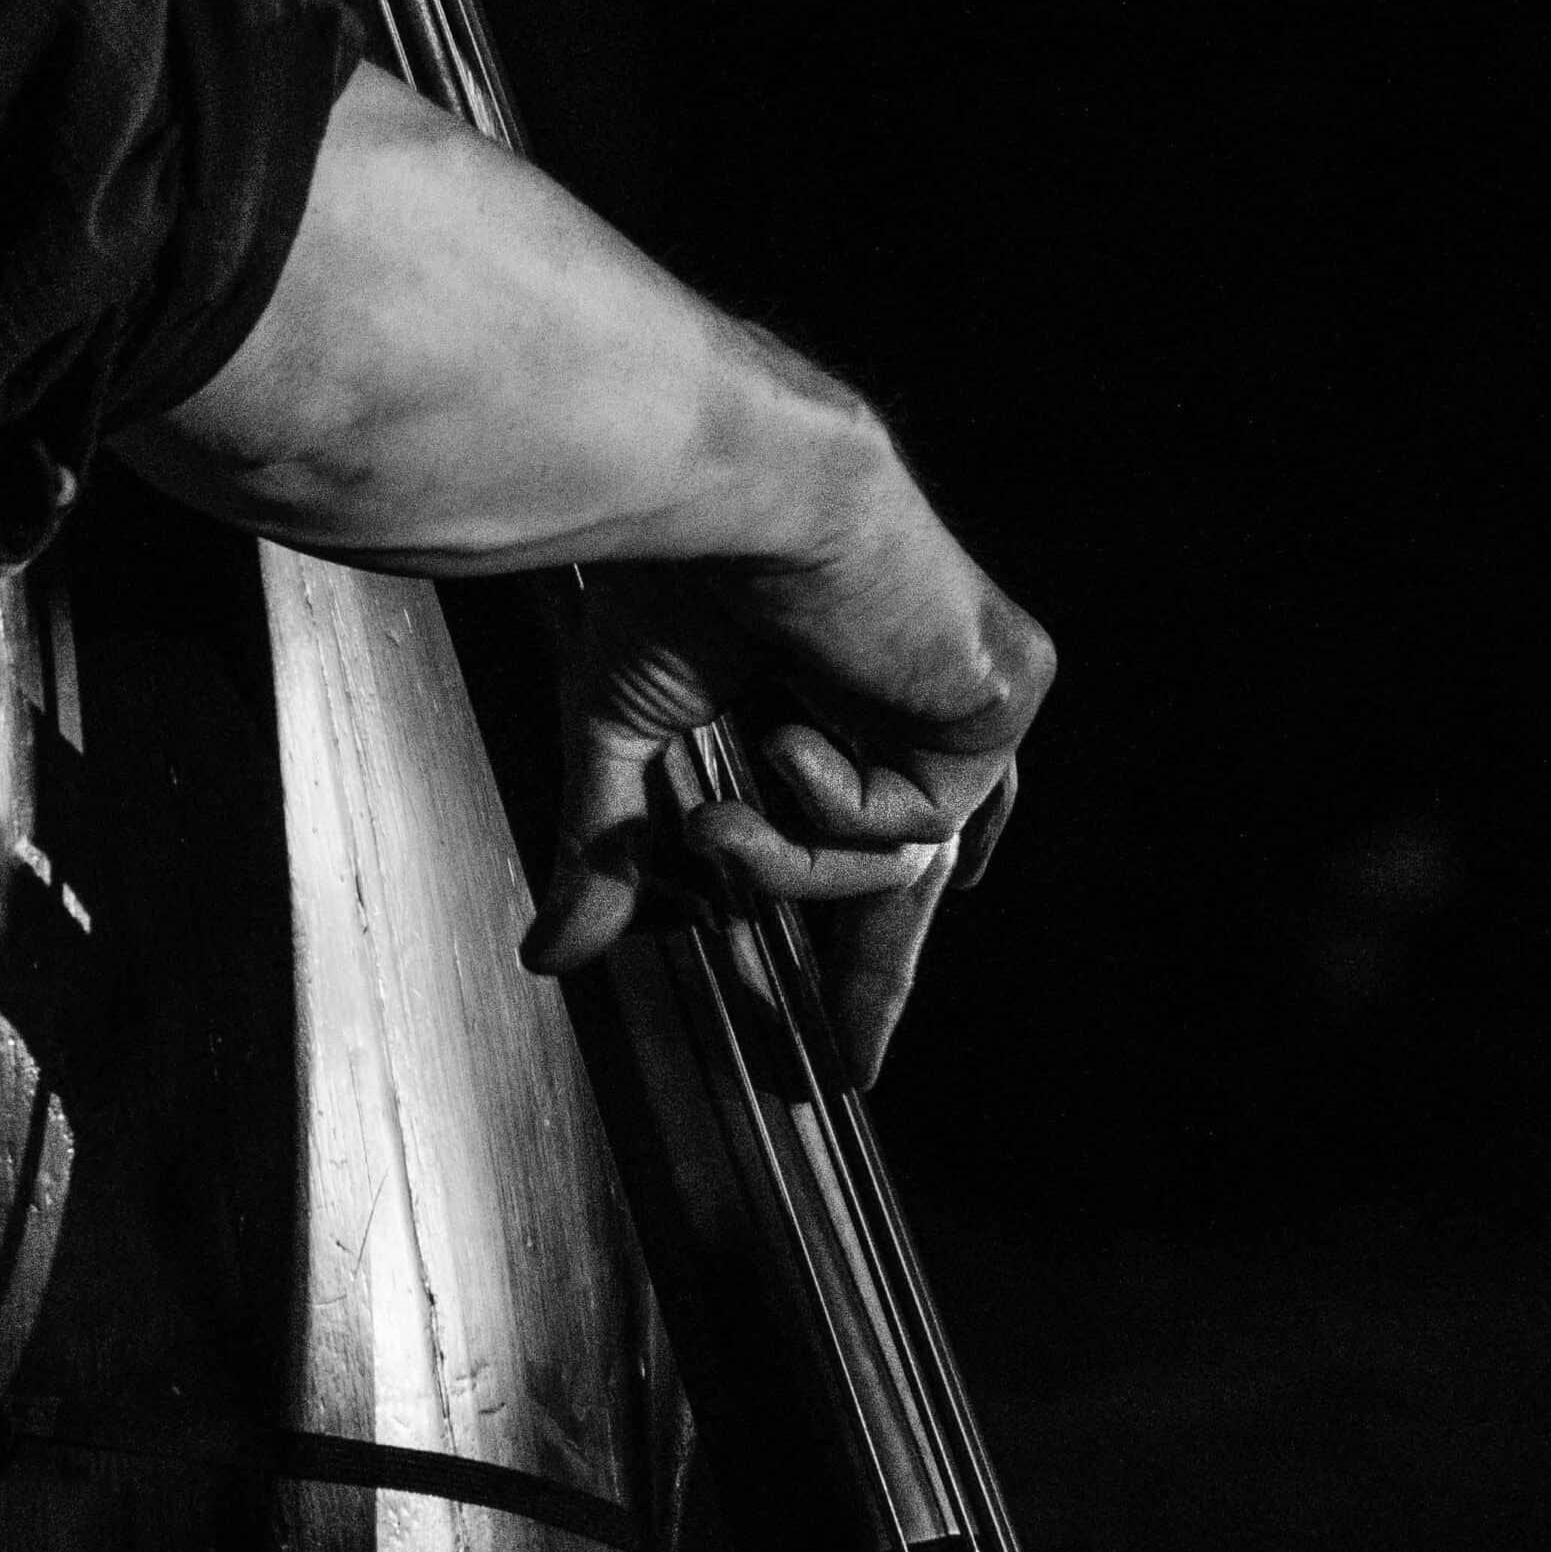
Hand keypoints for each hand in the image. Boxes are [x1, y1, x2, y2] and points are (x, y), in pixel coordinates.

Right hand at [520, 327, 1052, 1084]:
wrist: (725, 488)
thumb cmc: (672, 568)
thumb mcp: (624, 738)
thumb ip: (612, 852)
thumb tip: (552, 957)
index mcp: (841, 699)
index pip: (863, 841)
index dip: (855, 943)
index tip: (839, 1044)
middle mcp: (913, 701)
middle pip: (915, 874)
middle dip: (879, 975)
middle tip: (850, 1063)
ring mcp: (962, 698)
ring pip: (890, 862)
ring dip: (783, 865)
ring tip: (714, 815)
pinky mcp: (999, 695)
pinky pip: (911, 821)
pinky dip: (828, 801)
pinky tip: (788, 732)